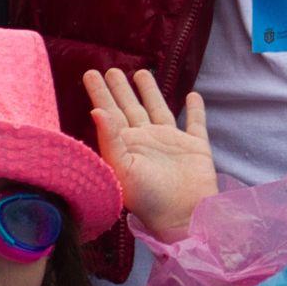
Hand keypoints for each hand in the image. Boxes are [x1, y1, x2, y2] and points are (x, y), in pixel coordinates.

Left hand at [85, 69, 216, 238]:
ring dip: (151, 92)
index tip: (91, 73)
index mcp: (128, 144)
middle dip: (121, 89)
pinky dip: (196, 109)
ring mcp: (171, 142)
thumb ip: (110, 139)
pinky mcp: (195, 146)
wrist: (182, 216)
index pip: (111, 112)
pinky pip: (195, 122)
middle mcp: (147, 140)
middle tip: (111, 69)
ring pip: (159, 109)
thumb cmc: (147, 198)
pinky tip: (193, 96)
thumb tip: (96, 110)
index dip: (101, 93)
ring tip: (142, 73)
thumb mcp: (123, 169)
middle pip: (131, 107)